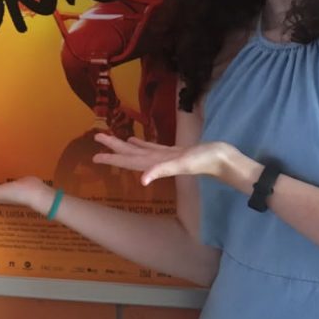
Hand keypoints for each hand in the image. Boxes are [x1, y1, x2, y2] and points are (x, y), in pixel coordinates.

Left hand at [91, 134, 244, 186]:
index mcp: (155, 163)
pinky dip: (141, 144)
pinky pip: (151, 147)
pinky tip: (133, 140)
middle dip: (112, 148)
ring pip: (138, 151)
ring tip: (110, 138)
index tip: (95, 157)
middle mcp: (156, 161)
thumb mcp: (182, 164)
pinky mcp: (173, 152)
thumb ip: (162, 170)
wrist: (223, 160)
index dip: (112, 159)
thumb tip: (142, 180)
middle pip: (129, 154)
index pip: (128, 161)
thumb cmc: (204, 160)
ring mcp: (164, 157)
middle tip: (96, 138)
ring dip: (124, 146)